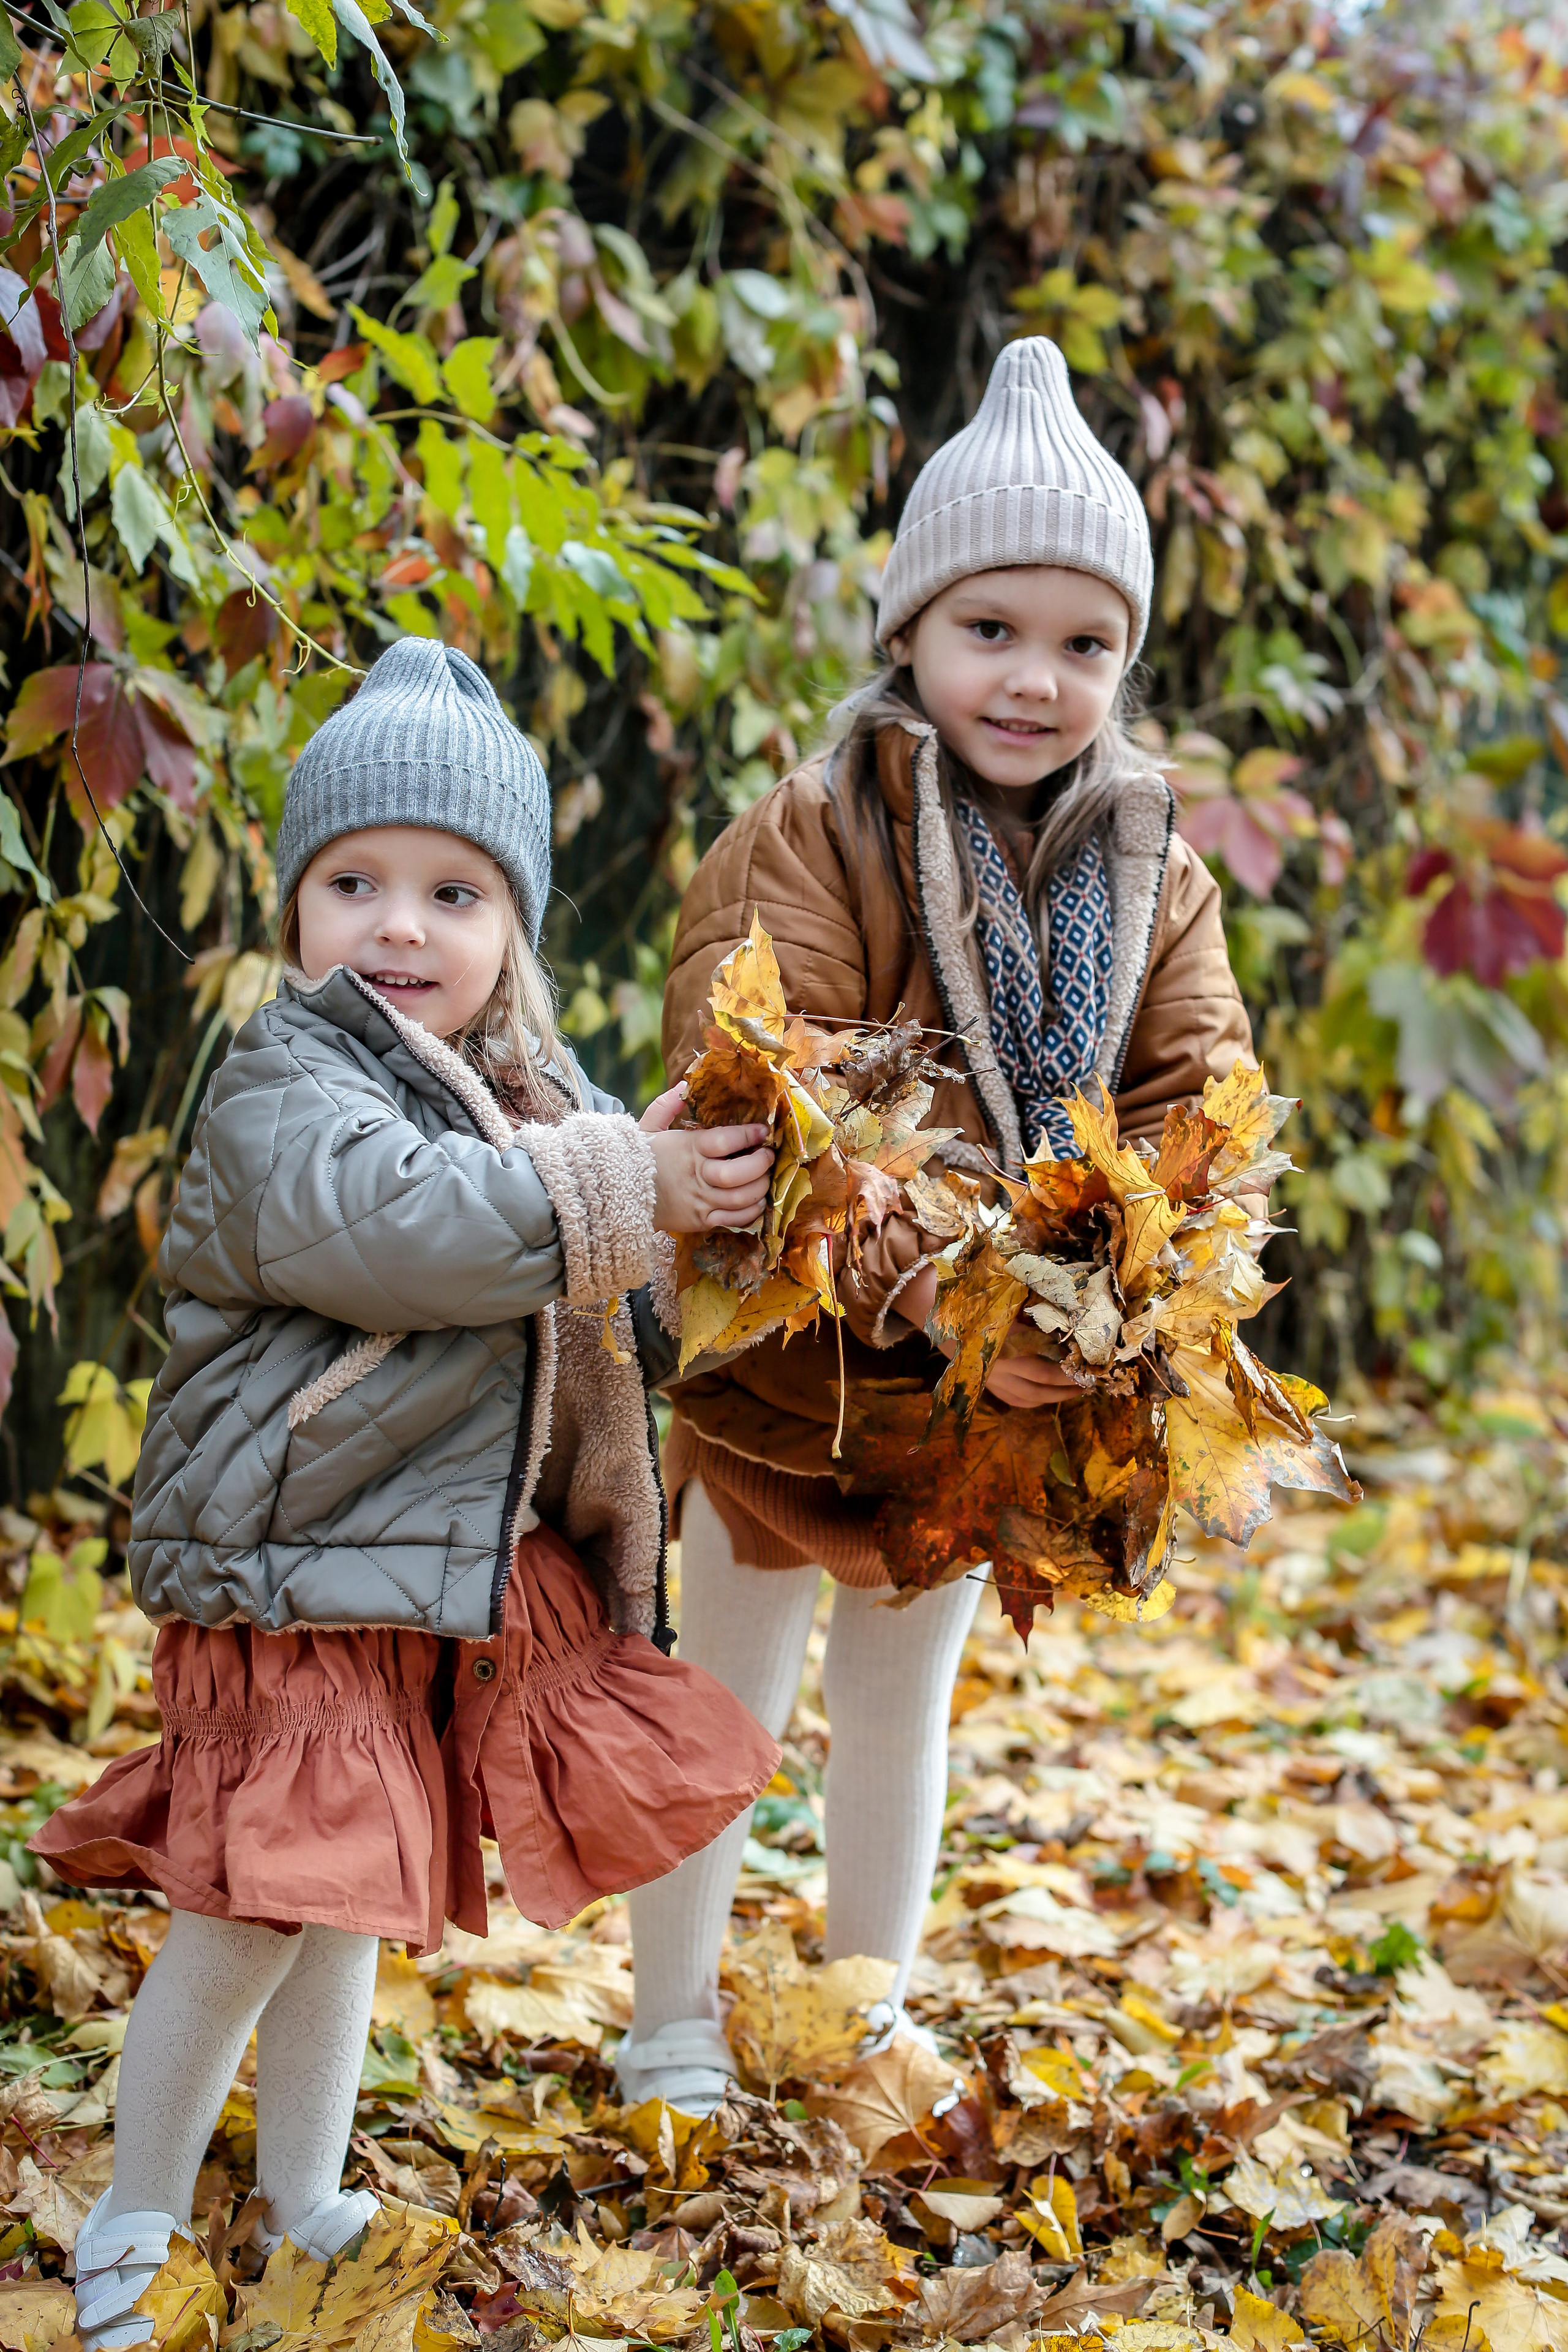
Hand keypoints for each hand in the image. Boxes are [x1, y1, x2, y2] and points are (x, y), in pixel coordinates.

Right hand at [640, 1088, 774, 1233]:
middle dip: (760, 1164)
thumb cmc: (640, 1157)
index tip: (762, 1130)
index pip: (724, 1141)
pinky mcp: (700, 1220)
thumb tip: (683, 1085)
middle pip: (736, 1174)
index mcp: (687, 1148)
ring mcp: (699, 1201)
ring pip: (739, 1198)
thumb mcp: (648, 1126)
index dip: (748, 1135)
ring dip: (760, 1187)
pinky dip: (750, 1212)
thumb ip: (667, 1104)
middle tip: (768, 1155)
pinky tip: (757, 1200)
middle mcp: (696, 1175)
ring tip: (765, 1177)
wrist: (621, 1194)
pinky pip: (733, 1220)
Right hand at [899, 1265, 1084, 1407]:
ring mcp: (985, 1375)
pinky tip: (1043, 1397)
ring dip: (1053, 1398)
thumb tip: (1068, 1314)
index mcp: (1005, 1343)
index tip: (1089, 1367)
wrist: (926, 1299)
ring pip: (1026, 1397)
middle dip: (1068, 1387)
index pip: (1045, 1366)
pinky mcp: (978, 1379)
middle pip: (1040, 1385)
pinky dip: (1029, 1401)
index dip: (1069, 1371)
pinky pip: (1009, 1398)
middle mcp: (997, 1365)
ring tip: (1073, 1393)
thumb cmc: (969, 1289)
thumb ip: (1033, 1307)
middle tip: (1090, 1384)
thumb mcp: (1005, 1293)